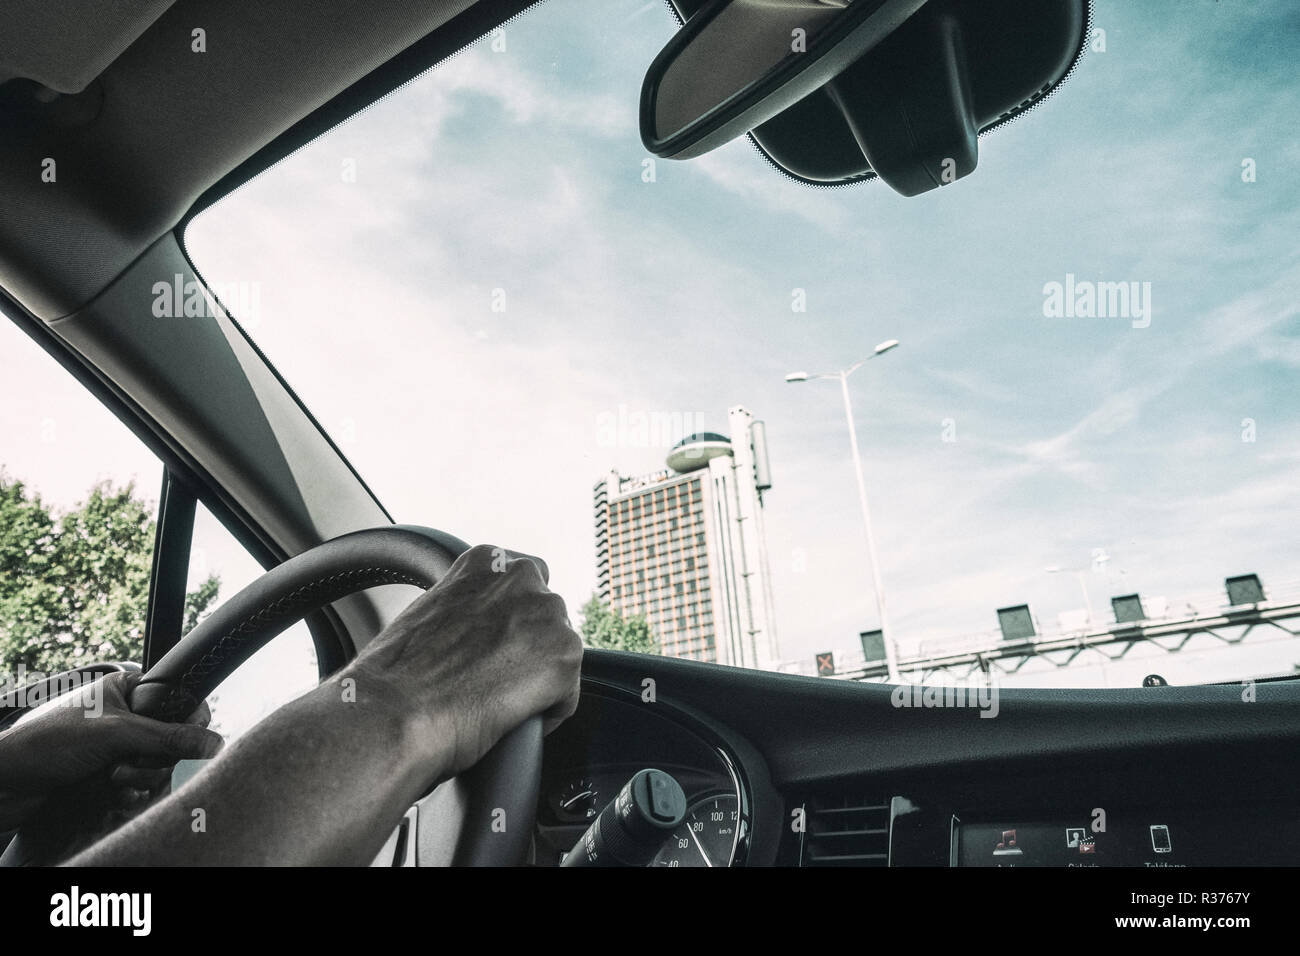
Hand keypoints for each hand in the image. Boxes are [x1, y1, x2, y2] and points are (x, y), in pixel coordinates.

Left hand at [0, 670, 222, 827]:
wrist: (8, 785)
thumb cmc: (48, 743)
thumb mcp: (116, 733)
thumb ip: (169, 737)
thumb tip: (213, 742)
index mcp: (129, 691)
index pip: (181, 701)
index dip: (190, 722)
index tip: (190, 739)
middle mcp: (129, 718)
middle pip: (175, 739)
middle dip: (157, 758)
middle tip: (131, 761)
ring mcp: (121, 748)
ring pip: (161, 766)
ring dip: (142, 777)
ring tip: (113, 777)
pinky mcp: (114, 776)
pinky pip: (144, 786)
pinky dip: (132, 792)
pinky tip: (111, 791)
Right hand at [343, 544, 582, 779]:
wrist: (394, 712)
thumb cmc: (396, 676)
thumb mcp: (429, 614)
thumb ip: (467, 608)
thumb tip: (479, 631)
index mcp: (487, 561)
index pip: (522, 586)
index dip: (510, 624)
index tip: (492, 649)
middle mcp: (522, 577)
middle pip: (546, 618)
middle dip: (528, 648)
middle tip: (493, 681)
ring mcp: (548, 615)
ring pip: (558, 655)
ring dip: (536, 679)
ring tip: (497, 702)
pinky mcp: (565, 656)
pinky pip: (566, 694)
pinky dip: (546, 713)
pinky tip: (510, 721)